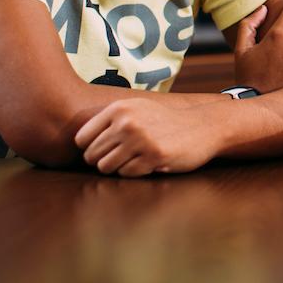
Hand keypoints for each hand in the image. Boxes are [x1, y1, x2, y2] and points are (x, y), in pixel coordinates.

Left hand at [74, 97, 224, 176]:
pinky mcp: (153, 156)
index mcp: (119, 109)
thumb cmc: (166, 121)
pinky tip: (149, 162)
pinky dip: (135, 172)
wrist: (203, 126)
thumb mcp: (138, 109)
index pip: (82, 139)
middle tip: (123, 157)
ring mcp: (140, 140)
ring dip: (118, 168)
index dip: (91, 148)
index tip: (106, 149)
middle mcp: (127, 122)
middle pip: (92, 155)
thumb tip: (78, 143)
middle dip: (104, 160)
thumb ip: (110, 120)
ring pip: (106, 167)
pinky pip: (127, 174)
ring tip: (135, 159)